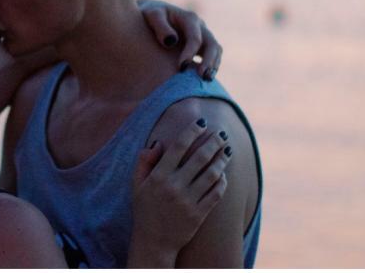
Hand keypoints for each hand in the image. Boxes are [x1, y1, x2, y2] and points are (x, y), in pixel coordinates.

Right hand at [127, 120, 230, 266]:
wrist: (153, 242)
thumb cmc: (144, 210)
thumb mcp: (137, 184)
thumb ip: (144, 161)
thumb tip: (158, 143)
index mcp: (159, 176)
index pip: (179, 146)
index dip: (192, 131)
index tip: (202, 123)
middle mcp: (174, 186)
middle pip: (200, 157)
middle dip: (213, 142)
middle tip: (222, 133)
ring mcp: (188, 201)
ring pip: (211, 174)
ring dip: (222, 160)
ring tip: (228, 150)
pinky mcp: (199, 214)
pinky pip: (216, 194)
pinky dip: (222, 182)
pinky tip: (224, 174)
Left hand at [137, 0, 222, 80]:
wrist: (151, 16)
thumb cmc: (149, 16)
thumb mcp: (152, 16)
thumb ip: (160, 26)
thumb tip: (171, 41)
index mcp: (189, 18)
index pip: (195, 38)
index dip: (190, 54)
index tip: (181, 68)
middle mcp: (200, 26)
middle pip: (212, 44)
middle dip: (209, 61)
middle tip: (202, 77)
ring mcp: (203, 36)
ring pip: (216, 50)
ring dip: (213, 66)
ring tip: (205, 81)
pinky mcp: (202, 46)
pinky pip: (212, 57)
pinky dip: (210, 67)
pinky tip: (202, 80)